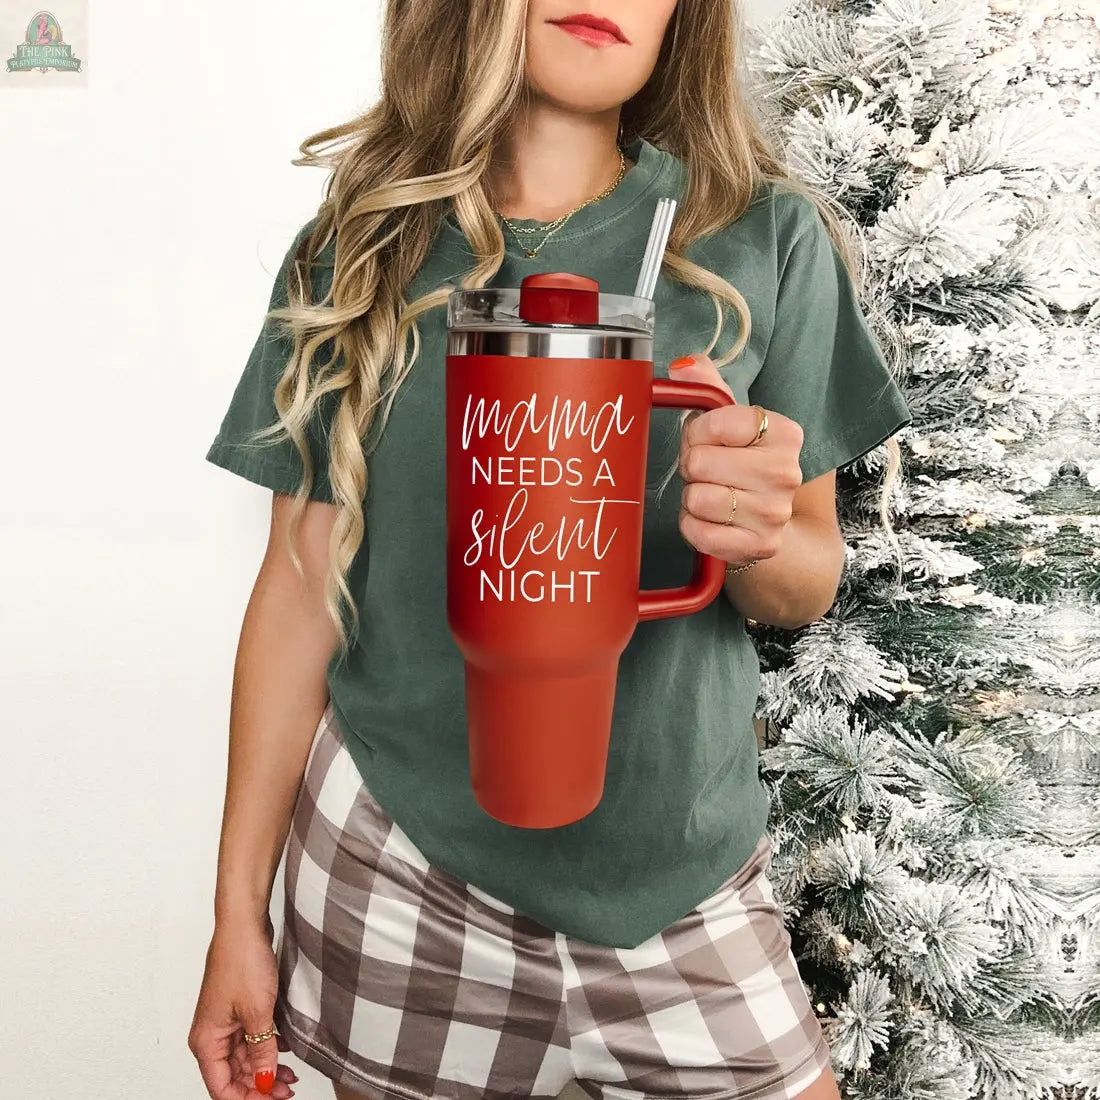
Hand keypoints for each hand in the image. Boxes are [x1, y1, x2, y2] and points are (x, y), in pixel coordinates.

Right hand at [188, 920, 298, 1098]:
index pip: (222, 1088)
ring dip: (266, 1067)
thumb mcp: (258, 1012)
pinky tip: (286, 1050)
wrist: (244, 924)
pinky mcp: (239, 1007)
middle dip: (261, 1086)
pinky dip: (268, 1047)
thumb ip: (262, 1051)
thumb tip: (265, 1080)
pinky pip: (251, 1038)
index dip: (247, 1099)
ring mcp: (225, 1020)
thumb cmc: (241, 960)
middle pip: (233, 1076)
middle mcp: (212, 1034)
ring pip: (245, 1058)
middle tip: (288, 1090)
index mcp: (207, 1041)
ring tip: (292, 1076)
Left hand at [668, 354, 802, 567]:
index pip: (716, 423)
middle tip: (708, 472)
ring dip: (692, 497)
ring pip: (697, 498)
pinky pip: (699, 533)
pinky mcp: (760, 546)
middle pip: (700, 463)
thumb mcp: (729, 420)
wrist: (766, 522)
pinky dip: (693, 527)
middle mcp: (786, 473)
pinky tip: (711, 520)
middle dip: (693, 466)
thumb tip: (682, 366)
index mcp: (784, 433)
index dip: (697, 432)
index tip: (706, 439)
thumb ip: (706, 386)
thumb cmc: (740, 463)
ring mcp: (775, 513)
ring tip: (712, 494)